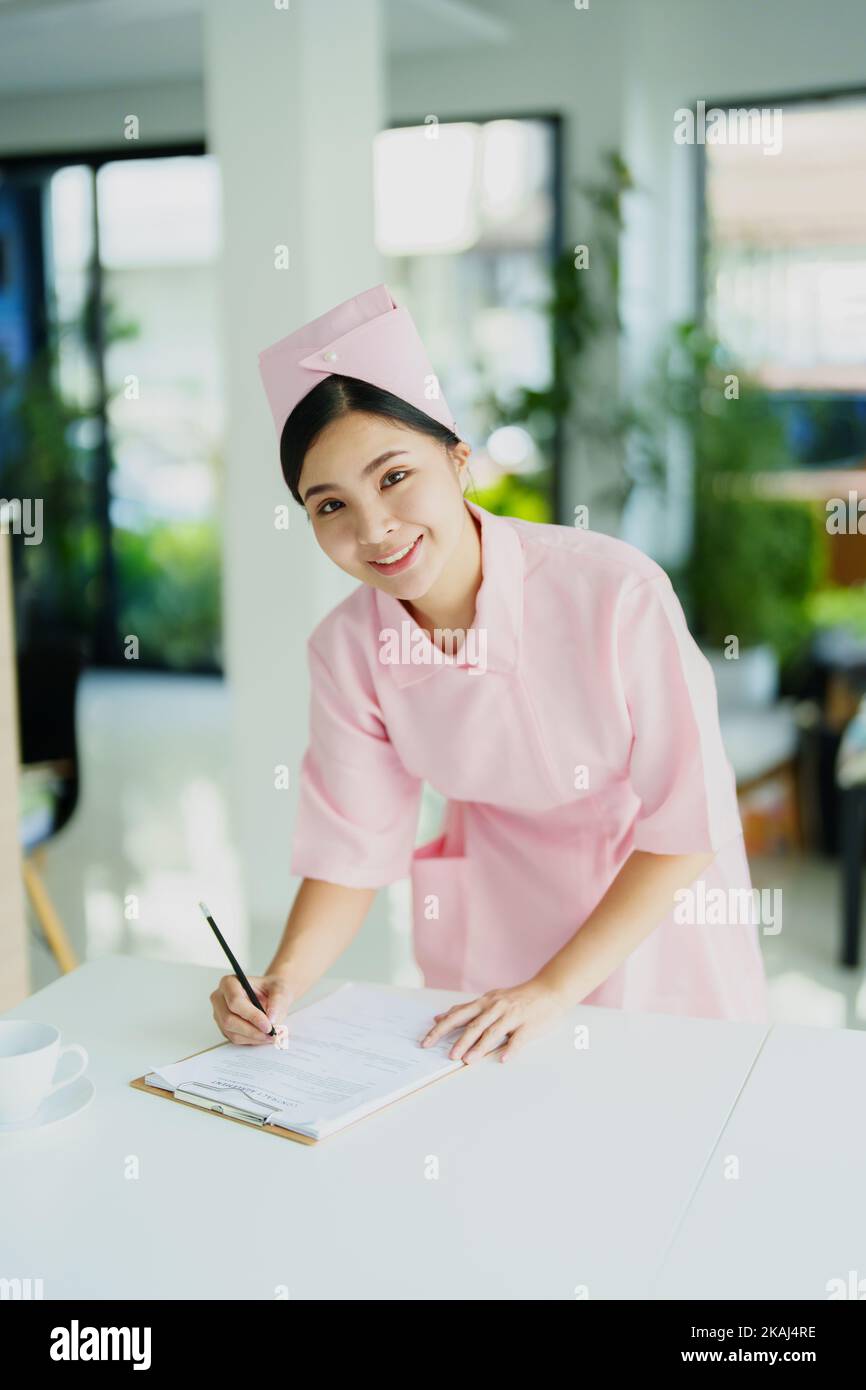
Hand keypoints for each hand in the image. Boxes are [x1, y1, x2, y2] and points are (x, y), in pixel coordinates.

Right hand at [210, 972, 294, 1045]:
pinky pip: (234, 1038)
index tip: (268, 1025)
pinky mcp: (224, 1027)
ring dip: (253, 1037)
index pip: (235, 1001)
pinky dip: (250, 1040)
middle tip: (270, 1033)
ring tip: (270, 1035)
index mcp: (229, 983)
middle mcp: (220, 998)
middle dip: (252, 1030)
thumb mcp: (280, 989)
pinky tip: (262, 1035)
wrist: (269, 994)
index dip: (251, 1016)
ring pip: (231, 1032)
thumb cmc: (271, 988)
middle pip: (229, 1020)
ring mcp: (219, 1014)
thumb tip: (271, 1019)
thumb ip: (277, 1001)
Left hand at [419, 979, 568, 1063]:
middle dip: (459, 1041)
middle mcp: (496, 1007)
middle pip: (474, 1024)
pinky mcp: (528, 1025)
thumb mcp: (489, 999)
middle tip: (449, 1056)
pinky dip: (510, 1049)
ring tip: (468, 1060)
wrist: (549, 990)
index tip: (426, 1041)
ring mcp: (512, 1015)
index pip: (458, 1015)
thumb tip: (441, 1016)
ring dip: (479, 1047)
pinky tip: (503, 1059)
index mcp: (484, 1002)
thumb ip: (466, 1009)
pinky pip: (518, 1039)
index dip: (441, 1028)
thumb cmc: (518, 998)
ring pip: (493, 1032)